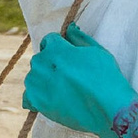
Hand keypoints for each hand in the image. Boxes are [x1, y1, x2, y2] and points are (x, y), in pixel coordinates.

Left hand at [23, 24, 137, 137]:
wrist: (108, 109)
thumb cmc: (106, 78)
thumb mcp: (97, 51)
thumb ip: (79, 38)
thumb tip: (69, 28)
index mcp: (55, 49)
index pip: (49, 40)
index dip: (59, 47)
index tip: (68, 58)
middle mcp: (41, 64)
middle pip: (40, 59)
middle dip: (51, 64)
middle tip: (68, 76)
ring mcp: (37, 85)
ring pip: (34, 77)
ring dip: (43, 81)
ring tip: (63, 90)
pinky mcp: (37, 103)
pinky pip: (28, 98)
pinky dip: (37, 99)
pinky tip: (51, 100)